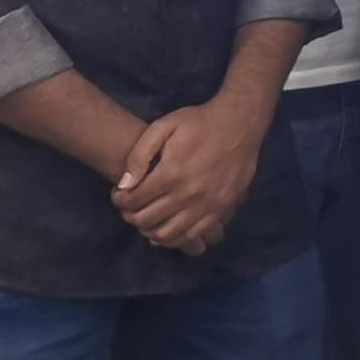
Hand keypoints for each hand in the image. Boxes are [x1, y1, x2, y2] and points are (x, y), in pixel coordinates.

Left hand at [111, 100, 270, 255]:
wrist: (240, 123)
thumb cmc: (199, 122)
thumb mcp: (163, 127)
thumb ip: (139, 155)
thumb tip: (124, 185)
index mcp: (170, 173)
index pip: (133, 201)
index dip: (119, 200)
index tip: (119, 195)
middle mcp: (187, 194)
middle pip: (147, 220)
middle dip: (131, 216)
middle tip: (130, 208)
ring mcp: (207, 204)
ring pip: (169, 234)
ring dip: (151, 231)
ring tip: (148, 220)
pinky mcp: (223, 208)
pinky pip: (195, 234)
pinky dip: (177, 237)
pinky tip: (171, 227)